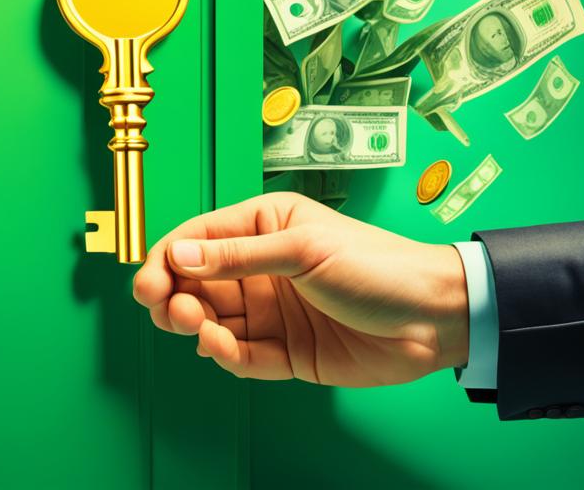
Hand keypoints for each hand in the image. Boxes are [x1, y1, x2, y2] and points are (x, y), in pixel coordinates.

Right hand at [132, 192, 469, 386]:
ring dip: (197, 327)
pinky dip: (225, 355)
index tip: (148, 283)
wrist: (435, 318)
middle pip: (194, 284)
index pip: (197, 240)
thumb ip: (237, 256)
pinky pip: (241, 356)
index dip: (166, 260)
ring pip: (212, 322)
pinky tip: (224, 349)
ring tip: (201, 329)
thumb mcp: (303, 250)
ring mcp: (272, 312)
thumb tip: (179, 255)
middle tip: (170, 310)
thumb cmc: (379, 267)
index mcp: (262, 228)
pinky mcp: (285, 352)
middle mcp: (260, 269)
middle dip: (174, 297)